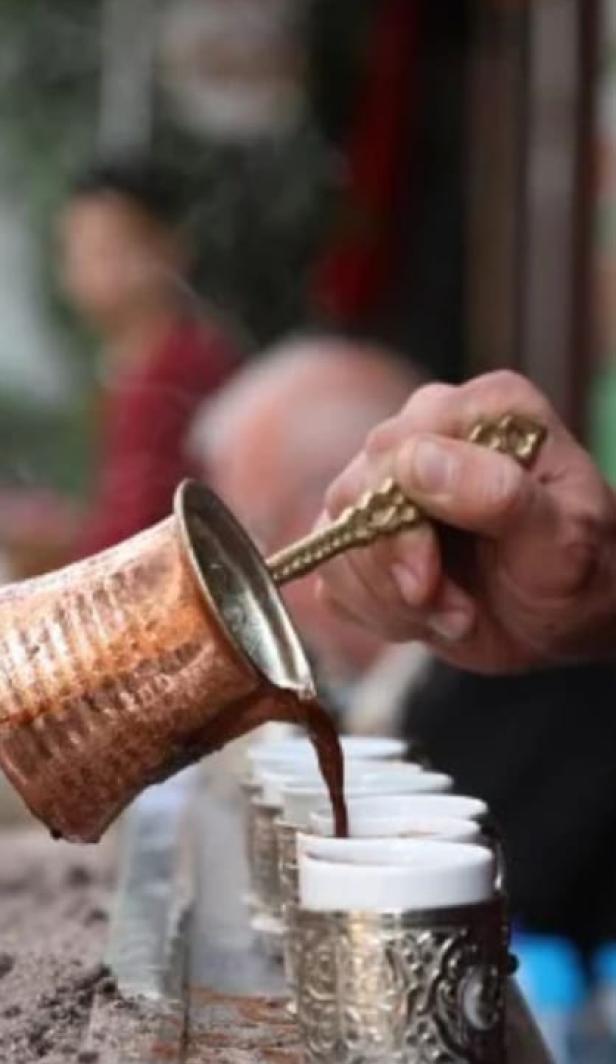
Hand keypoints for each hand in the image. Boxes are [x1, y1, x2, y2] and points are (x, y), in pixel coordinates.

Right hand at [317, 372, 615, 672]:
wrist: (566, 617)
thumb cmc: (579, 569)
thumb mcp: (562, 539)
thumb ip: (498, 494)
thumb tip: (415, 460)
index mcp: (482, 411)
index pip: (395, 449)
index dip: (399, 523)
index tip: (429, 580)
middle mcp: (427, 431)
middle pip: (353, 494)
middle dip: (394, 571)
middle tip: (455, 611)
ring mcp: (390, 481)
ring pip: (334, 540)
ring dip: (389, 599)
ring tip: (455, 615)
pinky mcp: (368, 531)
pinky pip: (333, 575)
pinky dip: (375, 612)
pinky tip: (428, 615)